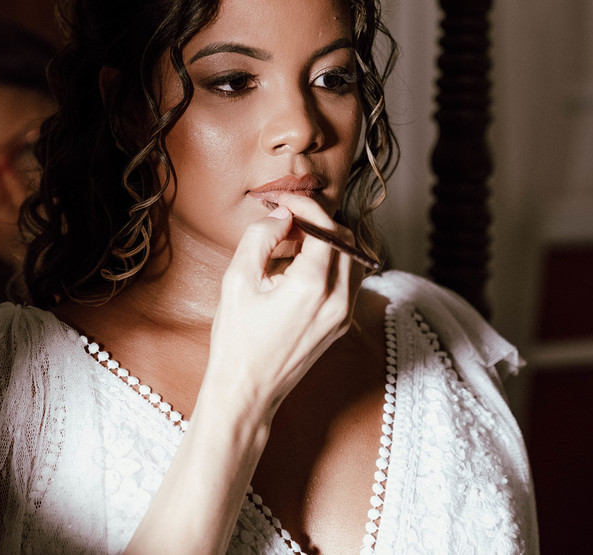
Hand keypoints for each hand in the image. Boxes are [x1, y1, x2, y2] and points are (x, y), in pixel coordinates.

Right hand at [123, 195, 361, 554]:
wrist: (248, 392)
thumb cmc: (237, 340)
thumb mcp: (237, 280)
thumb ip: (260, 238)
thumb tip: (282, 216)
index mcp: (312, 287)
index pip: (325, 227)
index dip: (305, 206)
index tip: (283, 201)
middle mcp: (338, 300)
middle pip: (346, 238)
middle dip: (320, 220)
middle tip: (289, 217)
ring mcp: (345, 314)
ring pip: (354, 257)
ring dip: (330, 240)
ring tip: (295, 240)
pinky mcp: (343, 323)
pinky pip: (351, 278)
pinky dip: (334, 261)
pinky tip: (303, 265)